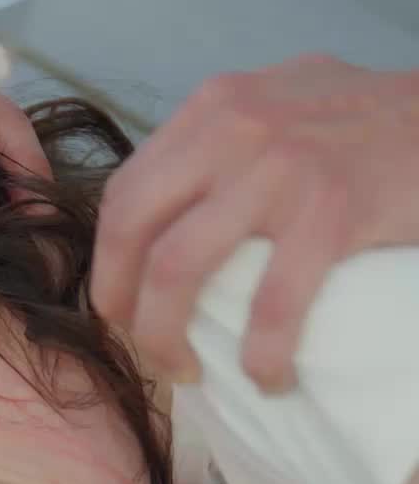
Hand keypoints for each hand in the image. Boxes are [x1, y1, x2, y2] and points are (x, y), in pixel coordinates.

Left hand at [91, 54, 418, 390]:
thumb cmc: (373, 124)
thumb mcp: (283, 105)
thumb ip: (224, 143)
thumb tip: (171, 214)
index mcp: (215, 107)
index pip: (125, 191)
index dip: (109, 263)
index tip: (121, 311)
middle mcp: (234, 127)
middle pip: (133, 230)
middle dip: (123, 306)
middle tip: (146, 352)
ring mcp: (280, 167)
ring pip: (178, 267)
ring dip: (169, 337)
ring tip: (189, 372)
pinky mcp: (332, 211)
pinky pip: (271, 304)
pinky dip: (261, 356)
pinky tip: (270, 378)